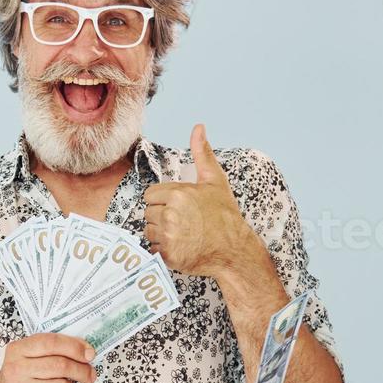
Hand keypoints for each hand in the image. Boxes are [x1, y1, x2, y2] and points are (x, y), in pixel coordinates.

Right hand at [0, 333, 95, 382]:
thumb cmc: (21, 381)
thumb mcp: (27, 359)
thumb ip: (51, 351)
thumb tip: (86, 351)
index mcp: (18, 350)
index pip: (50, 342)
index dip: (74, 347)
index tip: (89, 353)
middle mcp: (16, 368)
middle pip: (60, 365)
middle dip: (81, 370)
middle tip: (90, 374)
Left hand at [144, 123, 257, 277]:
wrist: (234, 249)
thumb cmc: (225, 214)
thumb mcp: (215, 181)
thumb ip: (202, 153)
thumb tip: (198, 127)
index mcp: (178, 193)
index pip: (150, 195)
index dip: (162, 200)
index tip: (178, 206)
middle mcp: (170, 214)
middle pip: (148, 212)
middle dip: (161, 216)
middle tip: (183, 221)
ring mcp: (169, 236)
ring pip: (149, 230)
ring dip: (160, 233)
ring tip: (182, 233)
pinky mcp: (168, 255)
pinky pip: (152, 248)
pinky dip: (162, 249)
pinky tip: (180, 246)